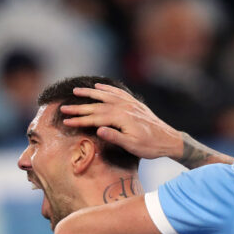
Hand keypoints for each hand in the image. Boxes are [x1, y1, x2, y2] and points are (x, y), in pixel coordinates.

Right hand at [60, 83, 183, 160]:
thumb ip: (115, 137)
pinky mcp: (134, 104)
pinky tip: (99, 87)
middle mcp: (124, 107)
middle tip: (63, 107)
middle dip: (79, 107)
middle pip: (97, 106)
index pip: (95, 118)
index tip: (66, 120)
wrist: (169, 140)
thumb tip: (99, 130)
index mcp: (121, 118)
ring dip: (90, 93)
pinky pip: (117, 93)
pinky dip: (107, 89)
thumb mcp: (132, 146)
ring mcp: (129, 104)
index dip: (79, 120)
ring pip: (105, 96)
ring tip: (76, 91)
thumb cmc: (150, 147)